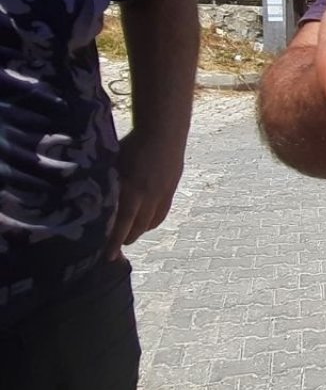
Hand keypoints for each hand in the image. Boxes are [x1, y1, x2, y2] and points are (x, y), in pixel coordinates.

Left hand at [107, 128, 184, 258]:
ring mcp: (161, 195)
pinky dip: (152, 222)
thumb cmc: (132, 144)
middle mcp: (147, 197)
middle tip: (114, 248)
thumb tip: (89, 199)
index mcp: (130, 190)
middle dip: (125, 240)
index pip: (120, 224)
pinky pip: (161, 214)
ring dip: (138, 232)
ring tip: (129, 235)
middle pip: (137, 228)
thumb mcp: (113, 164)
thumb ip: (106, 183)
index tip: (107, 257)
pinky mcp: (171, 191)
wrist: (163, 132)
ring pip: (150, 223)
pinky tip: (145, 222)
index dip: (114, 243)